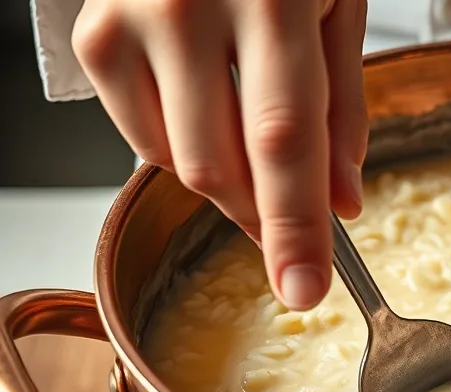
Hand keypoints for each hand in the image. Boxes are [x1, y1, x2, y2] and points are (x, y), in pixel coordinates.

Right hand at [71, 0, 368, 309]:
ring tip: (259, 149)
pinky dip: (186, 151)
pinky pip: (142, 137)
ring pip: (179, 162)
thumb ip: (342, 111)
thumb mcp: (338, 7)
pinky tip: (213, 118)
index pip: (284, 140)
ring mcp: (132, 21)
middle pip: (222, 165)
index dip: (296, 227)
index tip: (305, 289)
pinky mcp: (94, 37)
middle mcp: (189, 7)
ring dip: (231, 186)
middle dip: (266, 218)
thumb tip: (342, 203)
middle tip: (295, 233)